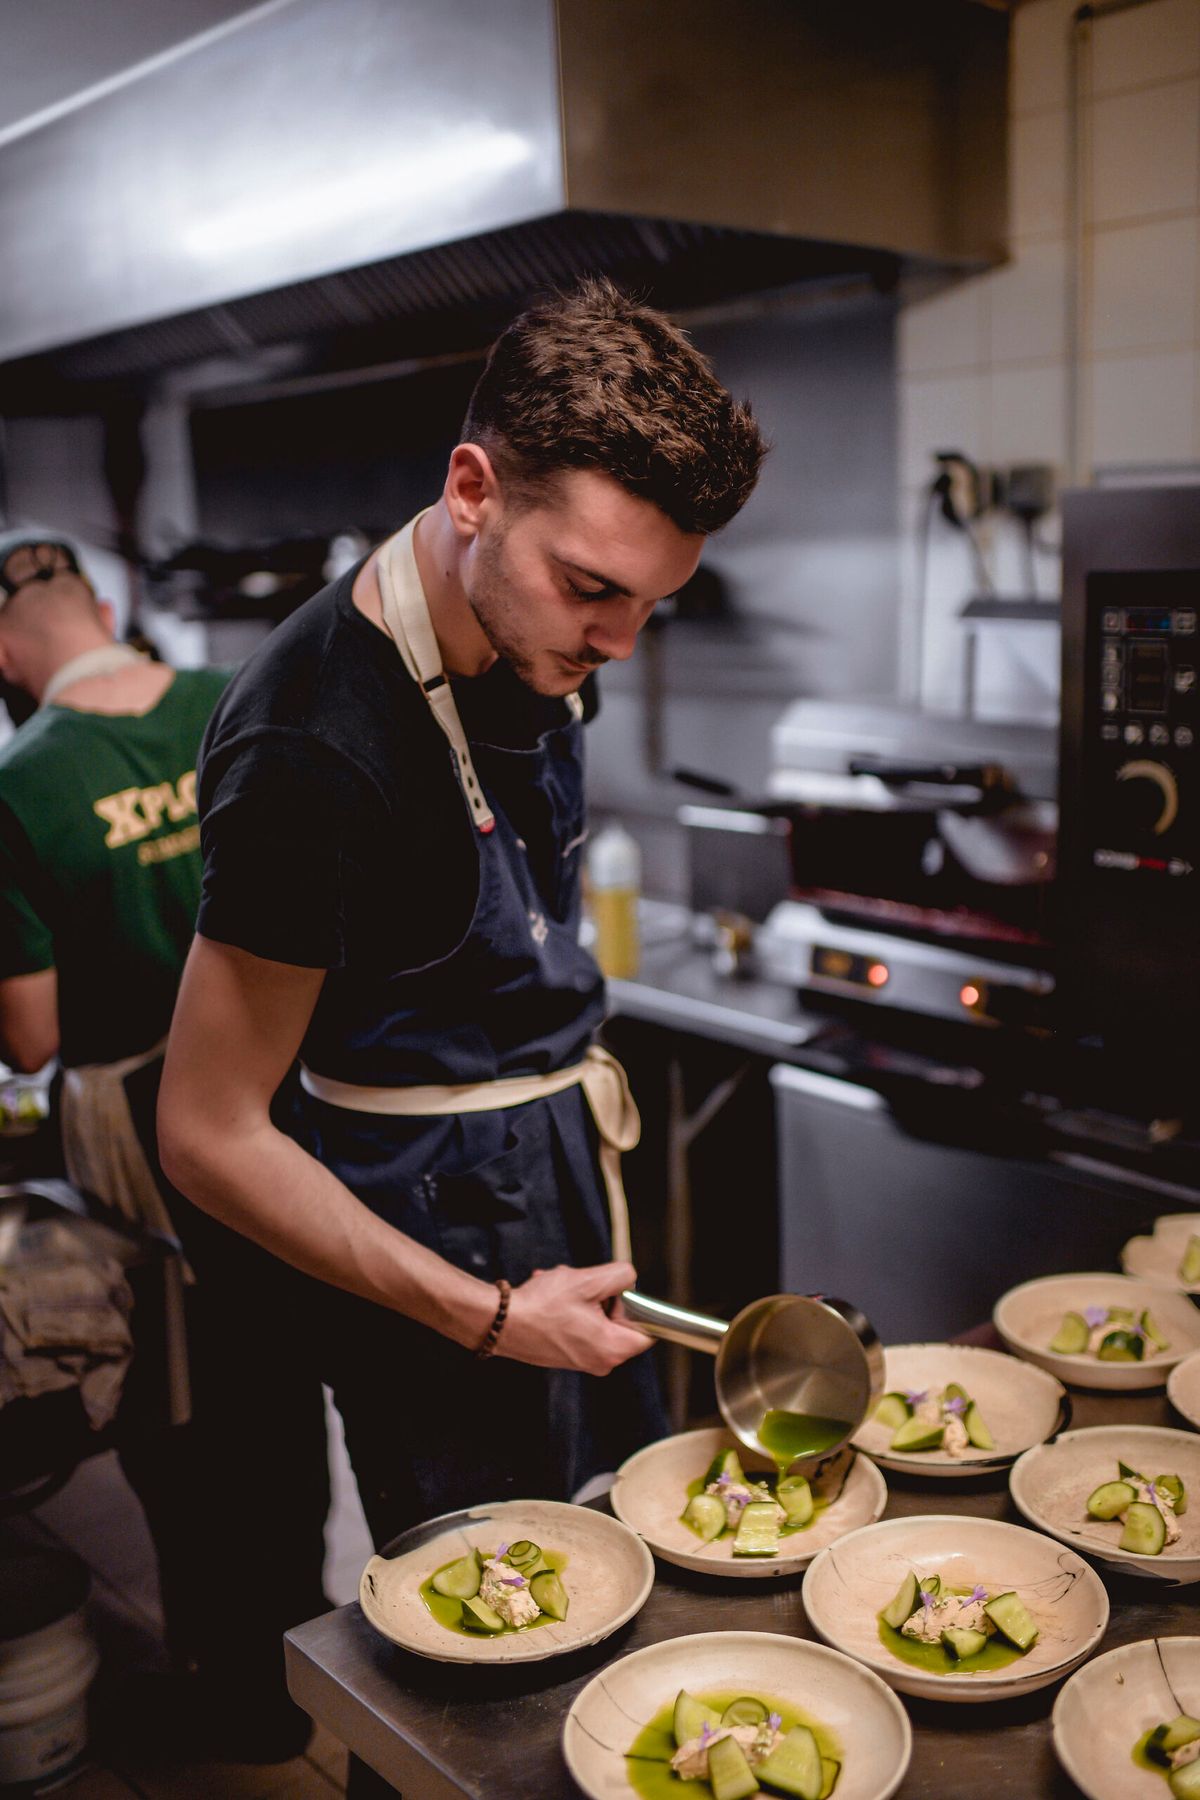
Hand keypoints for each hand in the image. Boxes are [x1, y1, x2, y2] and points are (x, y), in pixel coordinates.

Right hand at [498, 1261, 652, 1374]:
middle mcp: (600, 1362)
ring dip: (582, 1298)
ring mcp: (582, 1360)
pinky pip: (580, 1327)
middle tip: (583, 1284)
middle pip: (620, 1321)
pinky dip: (569, 1309)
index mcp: (612, 1349)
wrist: (501, 1322)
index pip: (648, 1330)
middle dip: (602, 1296)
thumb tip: (629, 1279)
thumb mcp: (588, 1281)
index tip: (617, 1292)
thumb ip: (621, 1277)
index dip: (637, 1306)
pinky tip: (550, 1296)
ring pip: (597, 1319)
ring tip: (559, 1287)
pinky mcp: (566, 1355)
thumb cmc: (541, 1306)